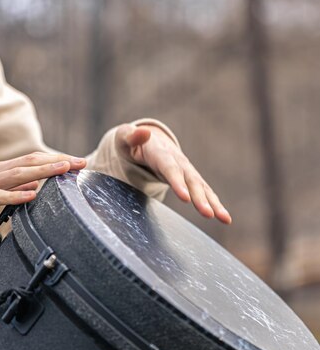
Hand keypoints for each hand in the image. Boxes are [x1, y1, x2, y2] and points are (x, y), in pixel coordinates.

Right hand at [0, 152, 85, 223]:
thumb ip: (13, 187)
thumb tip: (35, 188)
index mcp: (1, 170)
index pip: (33, 160)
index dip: (57, 160)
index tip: (78, 162)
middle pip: (32, 162)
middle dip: (58, 162)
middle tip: (82, 163)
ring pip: (19, 174)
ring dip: (43, 171)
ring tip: (64, 170)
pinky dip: (16, 195)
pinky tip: (32, 196)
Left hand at [115, 124, 231, 223]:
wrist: (148, 142)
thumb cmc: (130, 144)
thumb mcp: (124, 138)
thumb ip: (129, 136)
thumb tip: (144, 131)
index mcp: (160, 152)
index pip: (169, 167)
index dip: (177, 181)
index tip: (185, 197)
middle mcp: (178, 161)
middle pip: (190, 180)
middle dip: (199, 197)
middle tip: (207, 213)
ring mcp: (187, 170)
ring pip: (202, 187)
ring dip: (213, 203)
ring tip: (223, 218)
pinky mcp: (191, 180)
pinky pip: (205, 193)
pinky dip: (215, 205)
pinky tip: (225, 218)